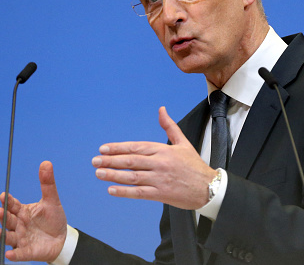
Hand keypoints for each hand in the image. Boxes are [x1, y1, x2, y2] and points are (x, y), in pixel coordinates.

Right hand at [0, 161, 66, 262]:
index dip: (8, 201)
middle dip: (3, 216)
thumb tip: (46, 162)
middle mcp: (19, 225)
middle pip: (8, 220)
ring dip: (2, 234)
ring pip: (10, 236)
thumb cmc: (53, 219)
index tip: (4, 195)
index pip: (12, 205)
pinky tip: (9, 254)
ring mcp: (22, 239)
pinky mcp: (27, 252)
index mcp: (22, 211)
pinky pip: (19, 253)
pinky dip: (14, 254)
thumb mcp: (51, 200)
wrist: (62, 239)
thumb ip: (47, 183)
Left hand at [92, 106, 216, 209]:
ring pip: (132, 176)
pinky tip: (111, 190)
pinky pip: (139, 193)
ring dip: (114, 175)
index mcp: (163, 150)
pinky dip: (125, 192)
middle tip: (95, 161)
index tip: (103, 149)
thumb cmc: (194, 165)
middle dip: (110, 161)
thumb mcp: (183, 142)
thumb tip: (161, 109)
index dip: (118, 148)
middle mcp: (160, 163)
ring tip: (99, 174)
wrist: (209, 187)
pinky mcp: (162, 194)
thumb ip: (169, 126)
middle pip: (131, 161)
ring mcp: (160, 179)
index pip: (136, 147)